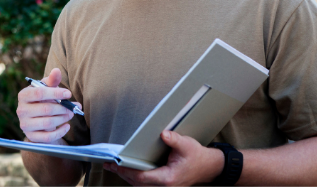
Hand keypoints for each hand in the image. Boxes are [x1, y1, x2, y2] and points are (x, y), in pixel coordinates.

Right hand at [17, 68, 81, 143]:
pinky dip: (60, 132)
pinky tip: (67, 126)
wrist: (37, 118)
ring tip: (71, 114)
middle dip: (63, 108)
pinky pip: (47, 137)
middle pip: (45, 109)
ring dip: (63, 118)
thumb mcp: (47, 88)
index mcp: (23, 95)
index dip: (56, 93)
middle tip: (73, 107)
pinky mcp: (31, 137)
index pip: (39, 93)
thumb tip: (56, 71)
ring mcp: (25, 125)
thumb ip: (52, 80)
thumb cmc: (43, 99)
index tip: (68, 94)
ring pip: (47, 123)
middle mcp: (21, 110)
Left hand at [103, 131, 223, 185]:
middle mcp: (164, 186)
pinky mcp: (162, 185)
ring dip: (127, 176)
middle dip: (122, 174)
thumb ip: (174, 140)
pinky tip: (126, 169)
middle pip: (137, 183)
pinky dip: (134, 177)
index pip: (143, 178)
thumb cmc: (196, 156)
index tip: (116, 165)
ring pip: (140, 185)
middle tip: (108, 165)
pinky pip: (144, 184)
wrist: (208, 167)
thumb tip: (163, 134)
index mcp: (168, 178)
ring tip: (112, 166)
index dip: (128, 172)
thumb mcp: (187, 144)